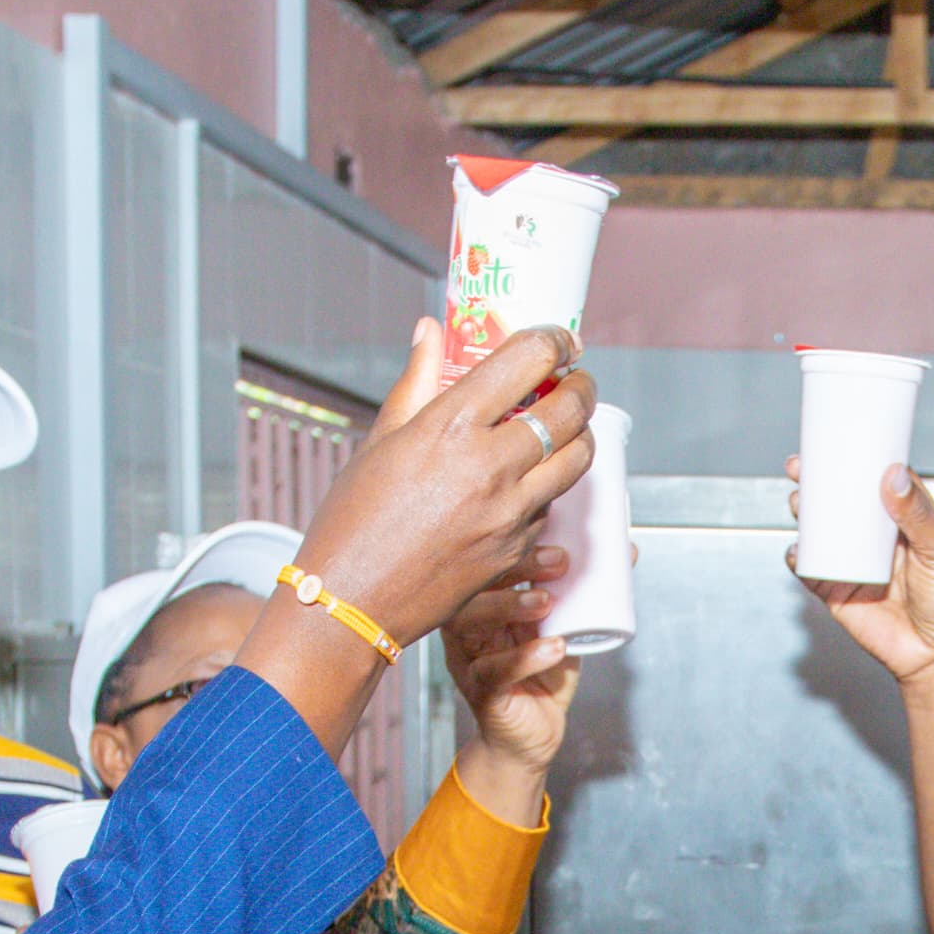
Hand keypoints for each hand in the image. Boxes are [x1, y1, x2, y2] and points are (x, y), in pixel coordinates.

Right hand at [280, 325, 595, 647]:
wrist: (352, 601)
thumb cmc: (354, 521)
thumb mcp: (381, 441)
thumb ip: (417, 381)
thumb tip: (429, 332)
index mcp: (451, 425)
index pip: (528, 359)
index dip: (554, 340)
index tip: (560, 339)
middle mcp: (489, 465)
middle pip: (569, 408)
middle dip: (582, 385)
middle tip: (576, 379)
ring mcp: (509, 512)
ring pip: (577, 458)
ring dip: (582, 433)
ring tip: (569, 425)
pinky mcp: (515, 549)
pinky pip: (552, 505)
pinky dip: (551, 484)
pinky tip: (532, 477)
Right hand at [442, 545, 580, 776]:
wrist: (532, 739)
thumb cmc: (542, 678)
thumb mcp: (563, 628)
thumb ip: (583, 595)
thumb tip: (625, 551)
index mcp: (482, 603)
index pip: (488, 564)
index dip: (515, 544)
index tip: (553, 531)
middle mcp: (467, 628)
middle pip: (474, 585)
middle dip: (515, 568)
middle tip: (558, 561)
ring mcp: (468, 659)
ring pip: (470, 624)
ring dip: (509, 606)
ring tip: (547, 602)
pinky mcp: (482, 693)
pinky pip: (494, 673)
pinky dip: (523, 658)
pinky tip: (552, 647)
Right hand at [793, 460, 933, 688]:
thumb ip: (918, 514)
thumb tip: (894, 477)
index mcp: (906, 522)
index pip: (877, 482)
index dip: (857, 462)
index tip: (838, 443)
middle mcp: (878, 540)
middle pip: (842, 502)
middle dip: (819, 483)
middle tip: (802, 467)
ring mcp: (856, 565)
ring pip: (823, 532)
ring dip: (805, 514)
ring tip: (799, 502)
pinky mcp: (839, 592)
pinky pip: (811, 571)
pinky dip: (798, 559)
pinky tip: (797, 549)